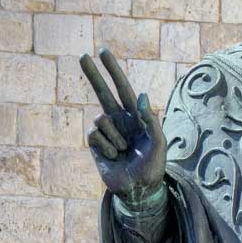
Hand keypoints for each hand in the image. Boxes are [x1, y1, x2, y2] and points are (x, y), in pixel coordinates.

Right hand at [81, 49, 166, 205]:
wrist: (139, 190)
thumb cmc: (153, 167)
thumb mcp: (159, 142)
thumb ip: (151, 118)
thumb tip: (140, 94)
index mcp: (135, 116)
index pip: (122, 88)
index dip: (113, 70)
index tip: (103, 52)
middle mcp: (119, 120)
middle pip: (102, 92)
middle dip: (93, 74)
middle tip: (82, 55)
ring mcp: (106, 132)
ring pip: (101, 119)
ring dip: (115, 137)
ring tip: (124, 151)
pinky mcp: (95, 145)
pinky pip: (94, 134)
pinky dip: (106, 145)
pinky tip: (114, 156)